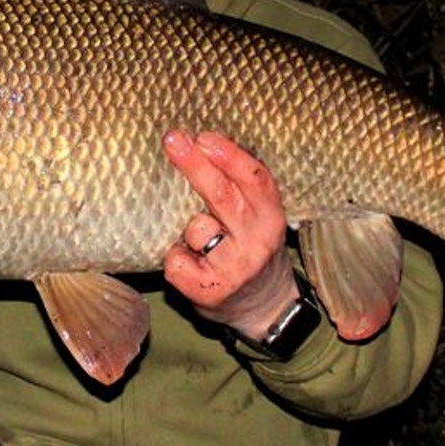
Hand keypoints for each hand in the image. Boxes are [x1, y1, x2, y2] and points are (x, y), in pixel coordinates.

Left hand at [160, 129, 299, 341]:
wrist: (264, 309)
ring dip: (189, 230)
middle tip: (172, 140)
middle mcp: (257, 242)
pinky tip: (193, 265)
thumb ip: (239, 190)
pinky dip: (177, 258)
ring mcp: (234, 268)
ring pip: (195, 228)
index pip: (255, 180)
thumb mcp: (259, 218)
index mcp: (271, 217)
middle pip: (222, 196)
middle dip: (195, 165)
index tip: (205, 136)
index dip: (230, 155)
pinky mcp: (210, 291)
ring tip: (203, 244)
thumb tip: (199, 144)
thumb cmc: (250, 249)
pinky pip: (176, 260)